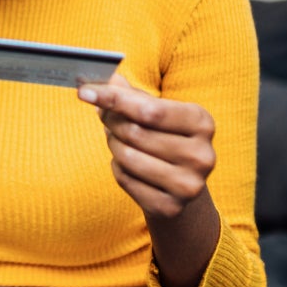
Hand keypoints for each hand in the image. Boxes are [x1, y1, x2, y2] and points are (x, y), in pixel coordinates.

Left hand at [78, 74, 215, 219]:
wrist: (182, 187)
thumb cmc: (164, 138)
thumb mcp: (157, 112)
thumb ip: (133, 95)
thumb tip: (109, 79)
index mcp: (202, 123)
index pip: (150, 109)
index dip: (113, 99)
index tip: (84, 92)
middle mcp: (202, 155)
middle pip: (135, 132)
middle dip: (111, 122)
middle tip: (104, 117)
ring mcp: (188, 185)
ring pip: (127, 157)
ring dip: (113, 145)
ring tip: (117, 140)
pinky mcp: (171, 208)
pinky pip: (125, 180)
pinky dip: (117, 168)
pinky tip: (126, 164)